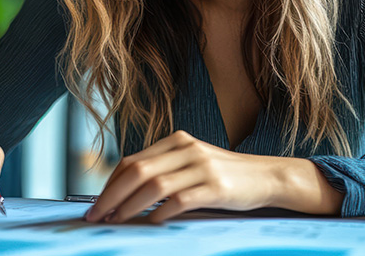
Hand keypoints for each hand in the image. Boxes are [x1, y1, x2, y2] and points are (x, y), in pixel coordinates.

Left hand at [83, 130, 284, 223]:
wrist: (268, 176)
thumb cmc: (225, 175)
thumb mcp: (192, 163)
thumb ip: (164, 170)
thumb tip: (124, 194)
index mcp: (176, 141)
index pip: (132, 161)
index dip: (110, 184)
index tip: (97, 205)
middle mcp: (187, 149)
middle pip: (137, 171)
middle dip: (111, 196)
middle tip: (96, 216)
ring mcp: (202, 166)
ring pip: (154, 186)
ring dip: (130, 206)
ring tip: (117, 221)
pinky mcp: (217, 186)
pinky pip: (180, 200)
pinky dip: (161, 213)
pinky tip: (151, 223)